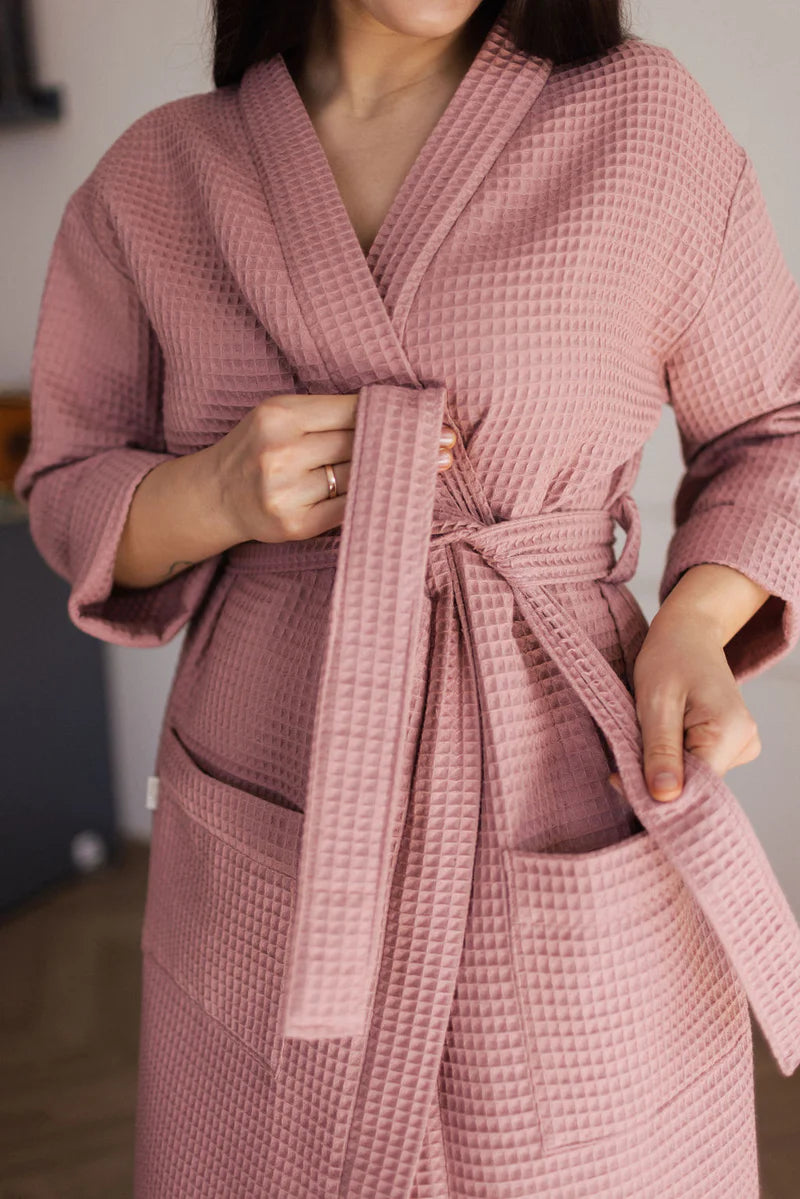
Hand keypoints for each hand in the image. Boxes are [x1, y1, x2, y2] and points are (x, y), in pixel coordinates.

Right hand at [207, 391, 456, 544]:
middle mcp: (280, 452)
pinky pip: (349, 511)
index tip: (430, 416)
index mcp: (279, 415)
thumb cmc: (257, 449)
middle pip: (359, 443)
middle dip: (407, 443)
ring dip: (400, 474)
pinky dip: (378, 501)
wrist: (214, 496)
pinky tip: (403, 494)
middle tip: (447, 443)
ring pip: (359, 478)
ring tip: (434, 467)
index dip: (394, 413)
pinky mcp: (294, 525)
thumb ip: (327, 414)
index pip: (351, 410)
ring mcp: (285, 492)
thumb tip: (396, 412)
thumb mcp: (279, 417)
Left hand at [607, 613, 761, 801]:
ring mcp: (740, 746)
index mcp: (731, 732)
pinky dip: (670, 760)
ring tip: (644, 736)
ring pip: (693, 779)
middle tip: (622, 761)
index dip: (655, 793)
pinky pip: (696, 766)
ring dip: (661, 768)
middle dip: (655, 780)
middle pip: (694, 786)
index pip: (695, 788)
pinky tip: (659, 737)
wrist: (688, 632)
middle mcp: (744, 744)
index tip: (617, 780)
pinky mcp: (728, 745)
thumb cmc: (670, 657)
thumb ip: (660, 751)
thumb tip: (665, 798)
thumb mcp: (655, 702)